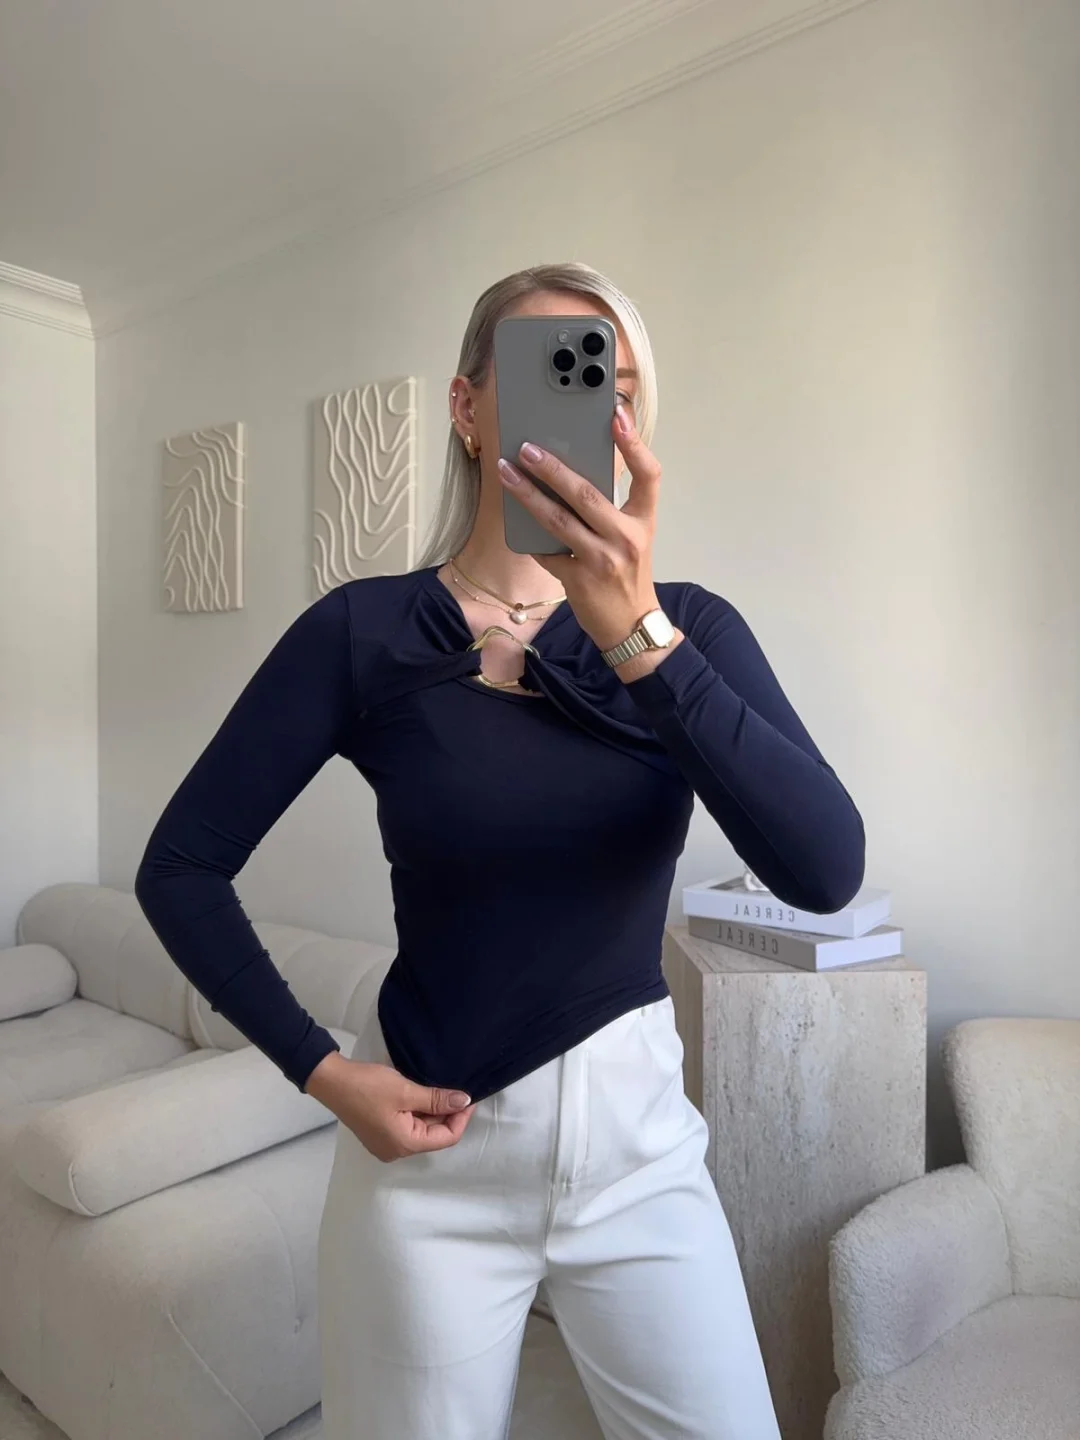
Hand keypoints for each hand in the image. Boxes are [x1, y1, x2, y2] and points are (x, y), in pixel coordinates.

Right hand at [304, 1051, 475, 1161]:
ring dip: (433, 1111)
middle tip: (456, 1088)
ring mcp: (386, 1144)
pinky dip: (418, 1112)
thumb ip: (437, 1099)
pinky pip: (408, 1126)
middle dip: (447, 1113)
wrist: (332, 1080)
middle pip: (434, 1135)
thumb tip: (464, 1101)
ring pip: (421, 1130)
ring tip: (440, 1088)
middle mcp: (396, 1151)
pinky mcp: (380, 1133)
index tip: (470, 1095)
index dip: (461, 1117)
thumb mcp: (406, 1090)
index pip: (446, 1137)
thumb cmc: (369, 1086)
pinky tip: (422, 1094)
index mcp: (405, 1145)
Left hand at [495, 403, 667, 652]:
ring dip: (528, 495)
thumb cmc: (628, 574)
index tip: (616, 415)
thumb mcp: (632, 537)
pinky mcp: (579, 581)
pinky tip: (512, 520)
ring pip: (558, 521)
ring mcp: (602, 561)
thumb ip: (611, 508)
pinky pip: (546, 552)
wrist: (630, 625)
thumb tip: (569, 473)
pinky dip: (529, 537)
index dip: (634, 443)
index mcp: (643, 521)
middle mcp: (626, 538)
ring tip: (507, 472)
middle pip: (587, 495)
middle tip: (527, 448)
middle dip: (552, 468)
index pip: (648, 475)